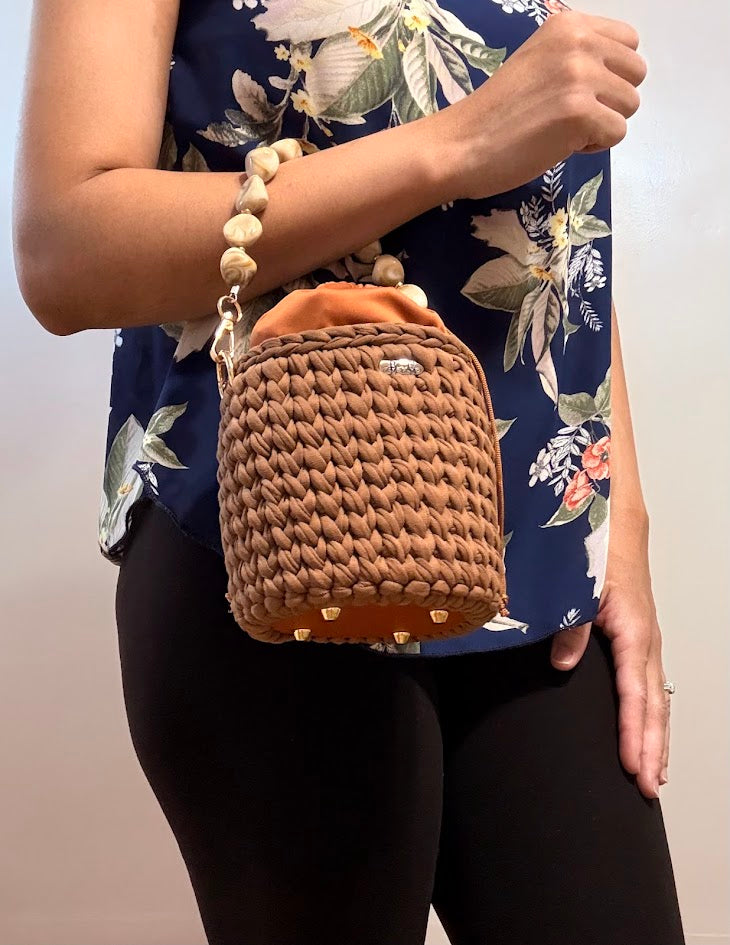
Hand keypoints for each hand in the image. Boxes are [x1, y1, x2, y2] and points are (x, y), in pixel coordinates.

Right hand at [443, 9, 647, 199]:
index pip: (629, 42)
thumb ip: (574, 57)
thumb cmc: (495, 113)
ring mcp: (581, 77)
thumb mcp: (538, 62)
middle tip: (572, 115)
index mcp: (569, 24)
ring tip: (563, 129)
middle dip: (611, 100)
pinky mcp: (580, 112)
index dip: (610, 74)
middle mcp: (579, 42)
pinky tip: (560, 144)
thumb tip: (614, 74)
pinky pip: (616, 133)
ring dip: (602, 124)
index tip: (577, 92)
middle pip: (636, 74)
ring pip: (630, 105)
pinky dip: (593, 146)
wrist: (461, 144)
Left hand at [548, 509, 671, 800]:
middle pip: (653, 706)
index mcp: (633, 632)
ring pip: (656, 700)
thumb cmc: (596, 552)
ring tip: (653, 776)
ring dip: (656, 739)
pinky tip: (648, 734)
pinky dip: (652, 716)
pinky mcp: (639, 640)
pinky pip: (650, 686)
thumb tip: (562, 666)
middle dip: (651, 749)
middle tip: (646, 789)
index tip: (631, 767)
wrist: (614, 525)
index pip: (634, 695)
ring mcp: (646, 642)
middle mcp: (645, 642)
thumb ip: (569, 627)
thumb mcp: (577, 587)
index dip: (632, 734)